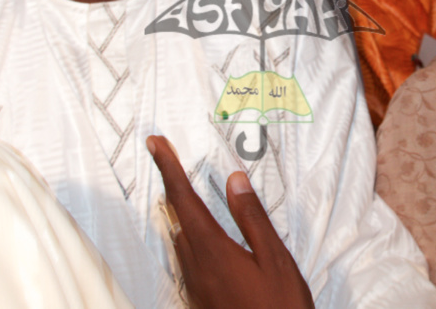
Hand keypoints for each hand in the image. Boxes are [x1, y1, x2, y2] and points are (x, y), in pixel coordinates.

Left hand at [146, 135, 313, 308]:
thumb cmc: (279, 308)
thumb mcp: (275, 258)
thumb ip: (252, 218)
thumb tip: (234, 181)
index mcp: (213, 250)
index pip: (183, 199)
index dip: (168, 168)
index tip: (156, 143)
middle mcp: (195, 265)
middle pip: (175, 215)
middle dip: (170, 182)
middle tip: (165, 155)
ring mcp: (195, 284)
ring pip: (178, 236)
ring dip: (177, 208)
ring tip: (180, 186)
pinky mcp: (199, 298)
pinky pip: (186, 257)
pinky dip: (187, 233)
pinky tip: (198, 233)